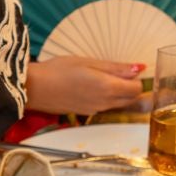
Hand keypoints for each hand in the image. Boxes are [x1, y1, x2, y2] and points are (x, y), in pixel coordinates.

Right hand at [25, 56, 144, 115]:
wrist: (35, 88)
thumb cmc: (59, 70)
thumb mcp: (89, 62)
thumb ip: (116, 68)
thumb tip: (139, 68)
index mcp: (108, 88)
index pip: (137, 89)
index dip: (137, 78)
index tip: (129, 69)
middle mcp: (105, 103)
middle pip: (130, 98)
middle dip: (130, 86)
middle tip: (119, 71)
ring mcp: (96, 110)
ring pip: (119, 104)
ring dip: (119, 92)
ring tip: (103, 76)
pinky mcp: (87, 113)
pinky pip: (106, 106)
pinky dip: (107, 97)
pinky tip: (92, 86)